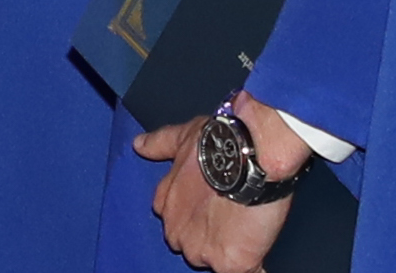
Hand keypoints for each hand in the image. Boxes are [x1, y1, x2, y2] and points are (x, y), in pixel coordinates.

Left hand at [133, 92, 307, 272]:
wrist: (250, 152)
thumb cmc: (219, 142)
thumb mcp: (185, 136)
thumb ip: (160, 144)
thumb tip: (138, 145)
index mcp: (166, 205)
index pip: (176, 220)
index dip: (195, 215)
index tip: (210, 205)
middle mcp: (177, 233)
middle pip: (193, 244)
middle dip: (210, 235)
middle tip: (233, 215)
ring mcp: (202, 251)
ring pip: (214, 259)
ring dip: (230, 248)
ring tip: (250, 228)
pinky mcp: (230, 263)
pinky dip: (251, 268)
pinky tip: (257, 260)